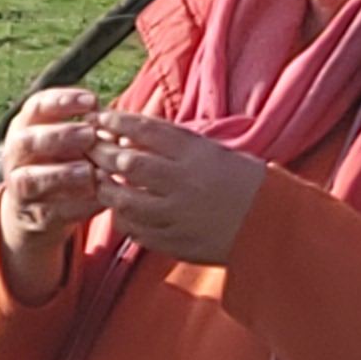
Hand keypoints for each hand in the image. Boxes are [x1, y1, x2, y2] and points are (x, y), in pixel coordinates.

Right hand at [0, 85, 103, 297]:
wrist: (42, 208)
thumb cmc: (65, 161)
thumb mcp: (74, 142)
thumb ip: (91, 131)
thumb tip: (119, 123)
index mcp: (26, 126)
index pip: (37, 106)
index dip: (62, 101)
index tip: (93, 101)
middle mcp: (16, 154)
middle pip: (27, 140)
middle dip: (59, 136)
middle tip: (89, 135)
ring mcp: (18, 185)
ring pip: (29, 178)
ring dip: (60, 174)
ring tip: (88, 172)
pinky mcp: (30, 213)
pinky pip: (48, 209)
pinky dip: (73, 204)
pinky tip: (96, 198)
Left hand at [90, 109, 269, 265]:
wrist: (274, 226)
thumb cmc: (244, 182)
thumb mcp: (214, 153)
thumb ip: (174, 146)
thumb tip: (128, 136)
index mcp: (198, 154)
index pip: (147, 130)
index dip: (117, 122)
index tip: (98, 117)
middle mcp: (185, 182)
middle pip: (127, 163)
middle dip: (100, 153)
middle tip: (86, 146)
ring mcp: (178, 214)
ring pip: (124, 200)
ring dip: (105, 188)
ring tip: (97, 178)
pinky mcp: (174, 241)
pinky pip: (135, 229)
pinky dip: (122, 218)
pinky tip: (118, 209)